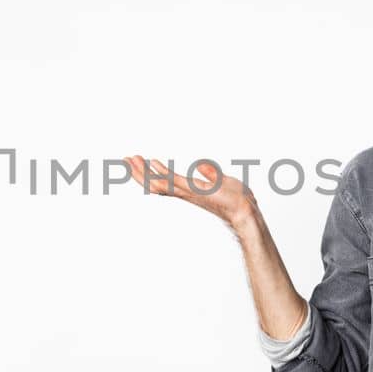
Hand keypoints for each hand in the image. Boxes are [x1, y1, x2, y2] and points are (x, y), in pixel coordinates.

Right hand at [123, 155, 256, 229]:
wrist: (246, 212)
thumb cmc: (238, 200)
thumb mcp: (223, 181)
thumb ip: (211, 173)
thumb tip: (201, 165)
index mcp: (188, 191)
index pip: (162, 181)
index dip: (148, 173)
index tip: (137, 161)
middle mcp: (185, 193)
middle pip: (154, 184)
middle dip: (139, 173)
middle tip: (125, 159)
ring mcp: (188, 192)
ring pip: (159, 183)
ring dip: (144, 172)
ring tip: (131, 160)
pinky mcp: (196, 190)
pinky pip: (174, 181)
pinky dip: (162, 172)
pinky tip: (153, 163)